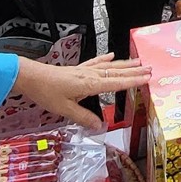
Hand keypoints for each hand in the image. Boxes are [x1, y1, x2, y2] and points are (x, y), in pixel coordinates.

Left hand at [12, 53, 152, 130]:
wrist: (30, 77)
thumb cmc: (46, 92)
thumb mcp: (65, 109)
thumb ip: (83, 118)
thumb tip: (100, 126)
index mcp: (90, 84)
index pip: (116, 83)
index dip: (133, 81)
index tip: (148, 78)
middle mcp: (90, 75)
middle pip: (116, 72)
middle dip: (134, 71)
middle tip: (150, 69)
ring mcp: (84, 70)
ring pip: (109, 66)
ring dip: (125, 64)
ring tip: (138, 61)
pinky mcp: (77, 69)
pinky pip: (95, 62)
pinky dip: (105, 59)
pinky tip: (111, 56)